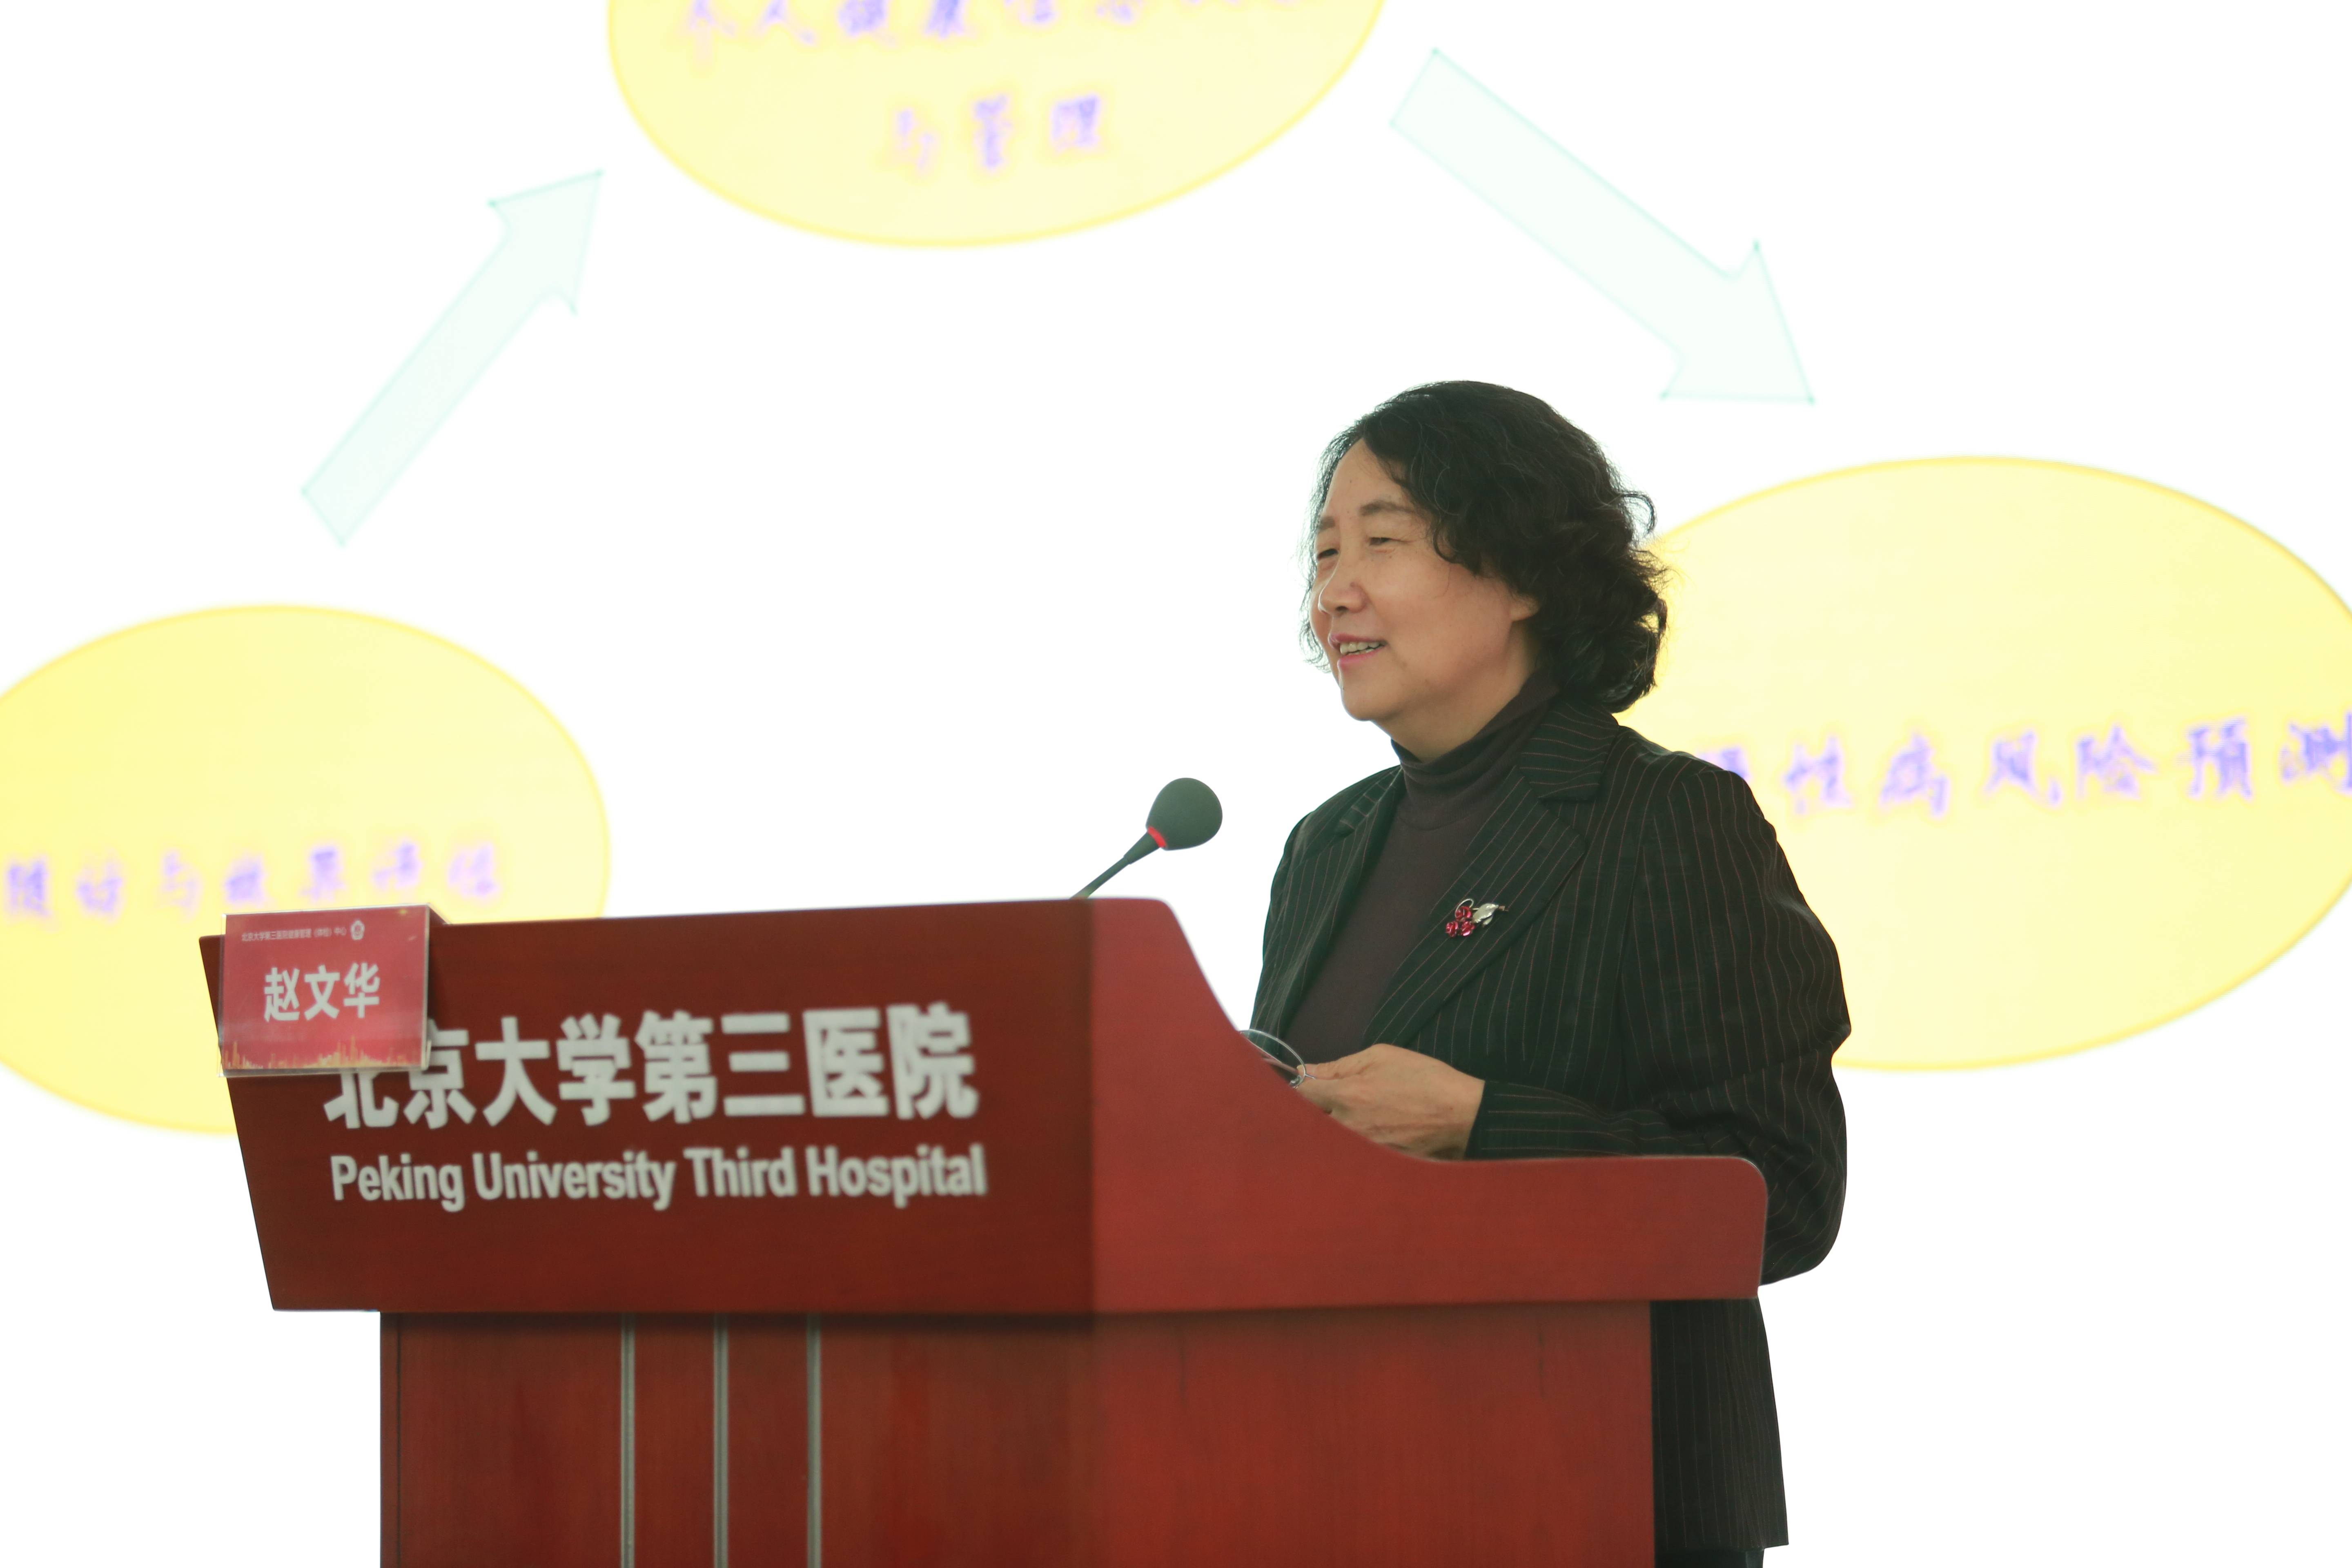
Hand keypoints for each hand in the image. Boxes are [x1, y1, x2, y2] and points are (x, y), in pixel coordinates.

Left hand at [1295, 1043, 1482, 1159]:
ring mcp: (1361, 1149)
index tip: (1302, 1084)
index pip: (1301, 1095)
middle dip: (1313, 1111)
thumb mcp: (1382, 1057)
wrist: (1461, 1114)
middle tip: (1328, 1103)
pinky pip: (1351, 1154)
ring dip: (1331, 1129)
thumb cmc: (1424, 1078)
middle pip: (1311, 1121)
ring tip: (1356, 1118)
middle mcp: (1347, 1126)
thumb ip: (1339, 1066)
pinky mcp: (1375, 1164)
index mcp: (1346, 1095)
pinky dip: (1350, 1146)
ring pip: (1330, 1139)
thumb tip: (1307, 1072)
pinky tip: (1369, 1134)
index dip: (1297, 1088)